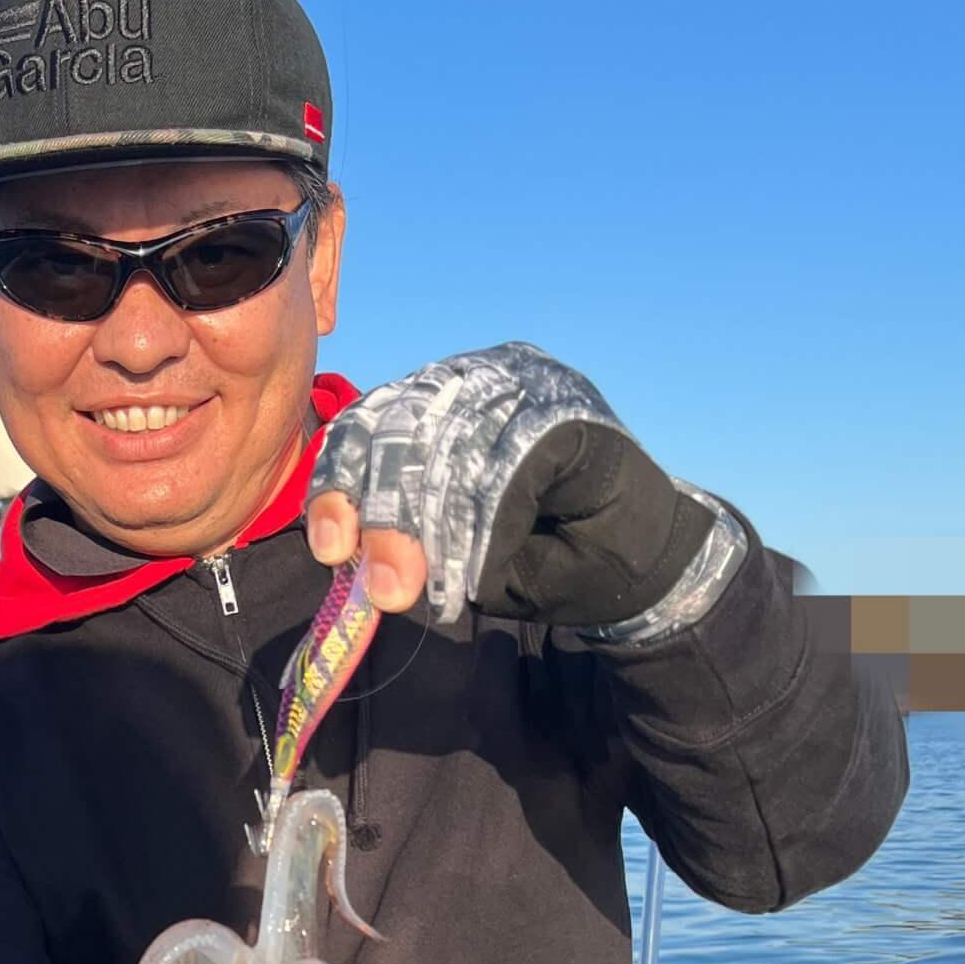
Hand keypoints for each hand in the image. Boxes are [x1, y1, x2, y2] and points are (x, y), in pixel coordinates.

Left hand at [307, 344, 716, 630]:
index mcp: (439, 399)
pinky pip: (508, 465)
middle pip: (404, 431)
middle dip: (386, 518)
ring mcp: (527, 384)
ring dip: (432, 529)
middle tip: (384, 587)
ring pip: (452, 448)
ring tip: (420, 586)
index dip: (342, 482)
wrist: (633, 571)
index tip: (331, 546)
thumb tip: (350, 552)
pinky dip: (487, 524)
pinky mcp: (566, 409)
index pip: (371, 423)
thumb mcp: (449, 549)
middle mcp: (479, 377)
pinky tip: (478, 564)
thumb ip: (401, 538)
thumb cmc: (536, 556)